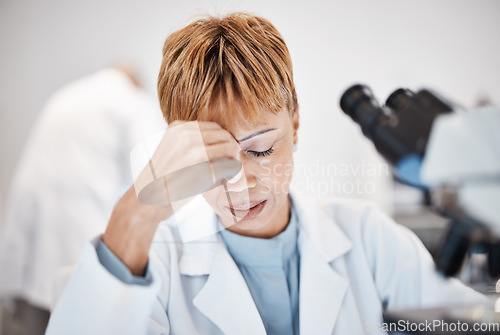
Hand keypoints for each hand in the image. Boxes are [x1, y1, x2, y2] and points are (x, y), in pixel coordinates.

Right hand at [102, 121, 240, 274]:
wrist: (145, 202)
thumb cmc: (163, 183)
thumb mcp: (175, 154)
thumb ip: (195, 146)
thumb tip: (230, 145)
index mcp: (179, 127)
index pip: (216, 129)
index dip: (225, 145)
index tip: (228, 160)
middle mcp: (186, 132)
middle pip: (226, 137)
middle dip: (233, 153)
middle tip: (233, 171)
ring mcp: (193, 147)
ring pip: (231, 149)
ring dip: (235, 164)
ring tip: (231, 178)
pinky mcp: (200, 165)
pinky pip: (230, 166)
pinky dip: (233, 176)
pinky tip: (227, 184)